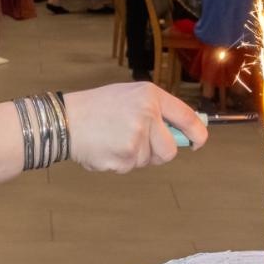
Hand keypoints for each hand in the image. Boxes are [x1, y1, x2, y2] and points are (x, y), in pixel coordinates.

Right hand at [59, 82, 206, 172]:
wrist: (66, 120)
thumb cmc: (97, 107)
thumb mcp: (130, 96)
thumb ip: (156, 111)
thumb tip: (181, 132)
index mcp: (150, 96)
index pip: (187, 117)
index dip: (197, 134)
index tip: (197, 142)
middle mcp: (147, 115)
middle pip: (170, 150)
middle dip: (158, 153)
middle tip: (137, 142)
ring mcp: (136, 138)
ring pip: (148, 161)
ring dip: (135, 156)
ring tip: (114, 139)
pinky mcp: (124, 157)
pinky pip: (131, 168)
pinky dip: (120, 163)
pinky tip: (106, 147)